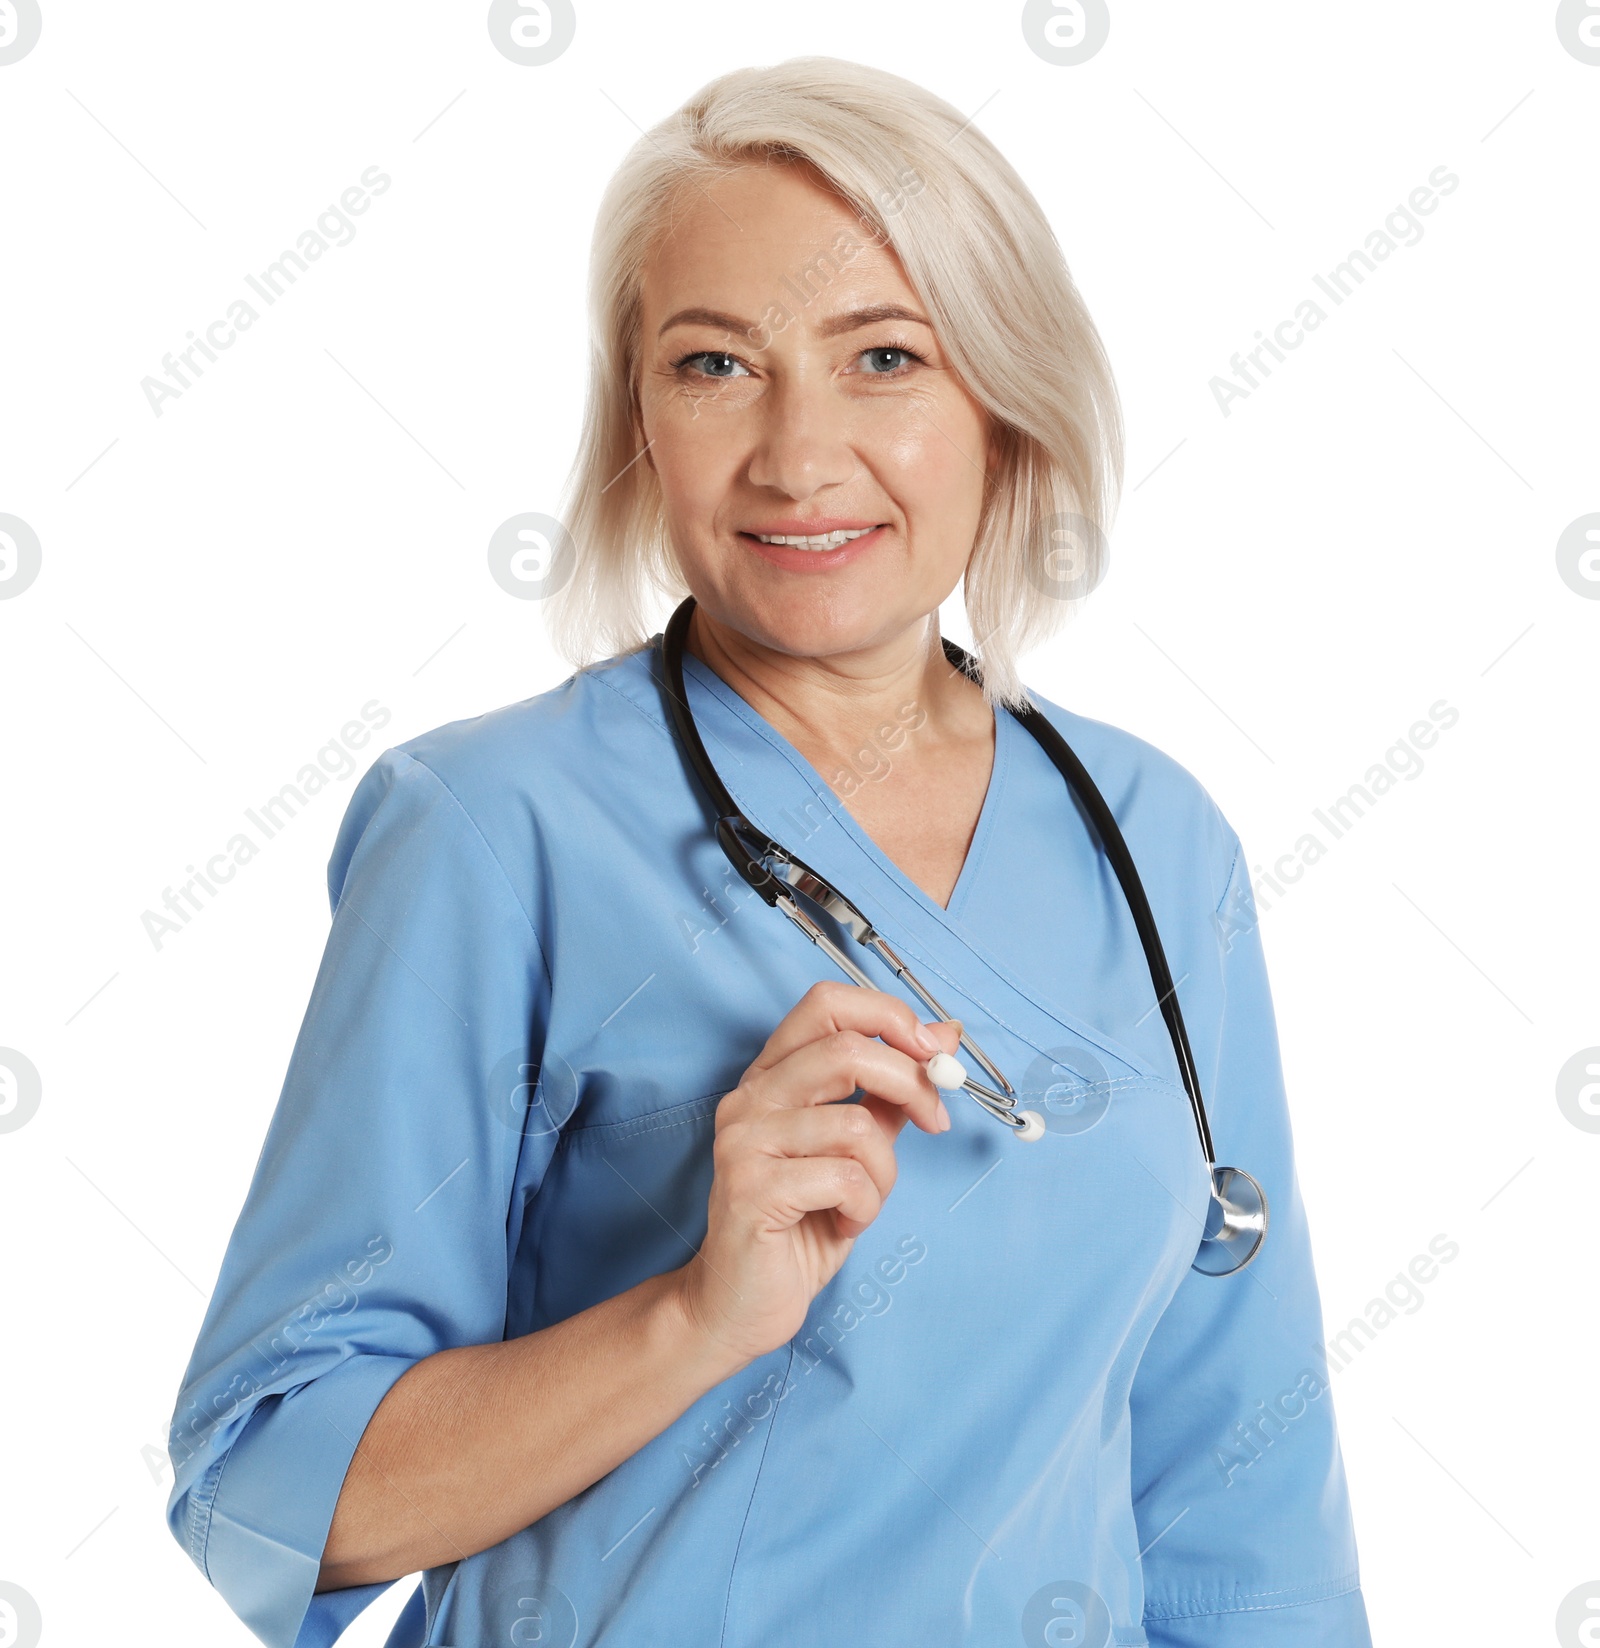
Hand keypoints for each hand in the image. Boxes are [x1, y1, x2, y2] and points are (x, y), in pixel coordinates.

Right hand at [673, 980, 960, 1368]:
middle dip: (912, 1085)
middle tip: (935, 1122)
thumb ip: (890, 1095)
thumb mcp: (855, 1151)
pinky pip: (845, 1178)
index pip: (827, 1004)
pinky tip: (845, 1222)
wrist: (737, 1303)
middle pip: (849, 1050)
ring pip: (856, 1126)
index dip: (889, 1016)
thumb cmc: (799, 1225)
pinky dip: (865, 1205)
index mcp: (772, 1076)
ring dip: (885, 1172)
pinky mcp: (750, 1189)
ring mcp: (744, 1141)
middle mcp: (750, 1098)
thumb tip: (943, 1036)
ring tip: (864, 1200)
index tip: (933, 1052)